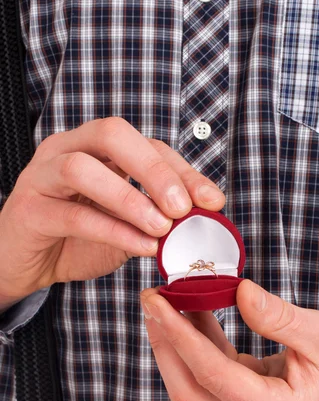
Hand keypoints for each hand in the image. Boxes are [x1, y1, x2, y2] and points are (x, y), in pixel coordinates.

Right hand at [0, 118, 224, 307]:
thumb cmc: (76, 239)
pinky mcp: (29, 210)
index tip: (212, 200)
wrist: (25, 265)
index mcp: (95, 147)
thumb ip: (156, 216)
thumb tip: (200, 218)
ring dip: (131, 199)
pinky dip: (114, 231)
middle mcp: (67, 149)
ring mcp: (42, 176)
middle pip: (112, 135)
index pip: (145, 143)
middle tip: (183, 206)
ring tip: (163, 228)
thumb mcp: (126, 225)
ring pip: (85, 168)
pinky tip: (142, 247)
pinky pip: (74, 215)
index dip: (182, 170)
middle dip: (155, 170)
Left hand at [141, 280, 318, 400]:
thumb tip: (237, 291)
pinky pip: (214, 377)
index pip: (213, 374)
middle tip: (151, 302)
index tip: (157, 303)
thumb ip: (276, 316)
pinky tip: (194, 314)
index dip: (180, 336)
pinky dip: (200, 346)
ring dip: (178, 345)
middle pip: (191, 391)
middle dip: (165, 345)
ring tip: (166, 303)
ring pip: (197, 387)